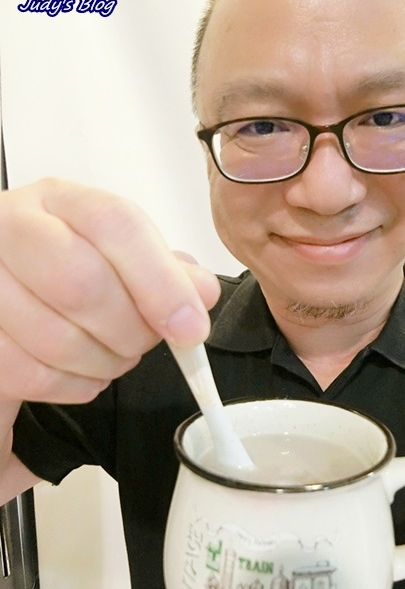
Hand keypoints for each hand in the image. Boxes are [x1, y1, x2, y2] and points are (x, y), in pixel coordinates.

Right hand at [0, 178, 219, 404]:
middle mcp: (11, 230)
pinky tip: (85, 370)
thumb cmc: (67, 263)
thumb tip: (201, 293)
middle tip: (147, 341)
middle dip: (131, 331)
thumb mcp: (116, 252)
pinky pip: (33, 376)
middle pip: (81, 285)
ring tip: (116, 354)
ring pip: (56, 341)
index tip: (190, 327)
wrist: (4, 282)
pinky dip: (75, 385)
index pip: (115, 225)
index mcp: (59, 202)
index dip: (161, 281)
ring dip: (106, 363)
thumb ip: (164, 270)